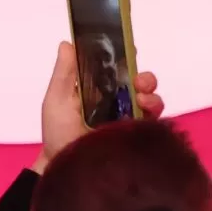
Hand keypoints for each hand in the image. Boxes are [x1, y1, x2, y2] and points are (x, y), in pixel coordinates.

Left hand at [33, 41, 163, 172]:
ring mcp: (129, 117)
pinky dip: (154, 109)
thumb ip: (65, 73)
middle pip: (140, 82)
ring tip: (142, 97)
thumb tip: (67, 42)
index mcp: (100, 89)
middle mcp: (118, 101)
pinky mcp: (138, 134)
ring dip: (151, 92)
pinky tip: (145, 109)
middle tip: (138, 80)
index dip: (127, 57)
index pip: (118, 68)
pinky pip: (154, 118)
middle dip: (145, 77)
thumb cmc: (58, 132)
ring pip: (151, 98)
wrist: (62, 168)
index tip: (129, 49)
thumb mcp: (57, 99)